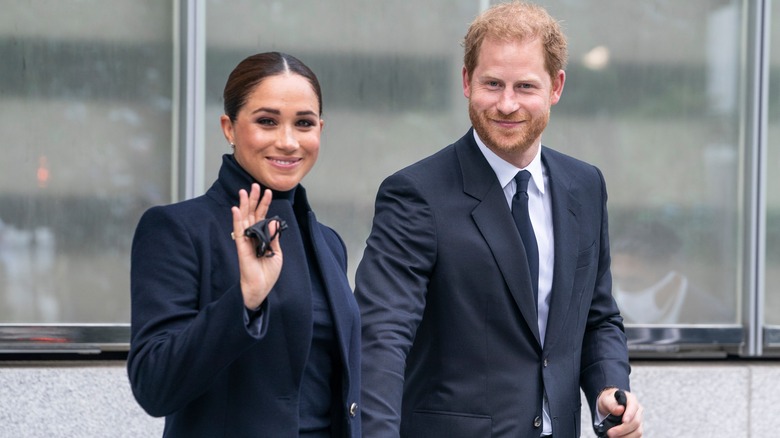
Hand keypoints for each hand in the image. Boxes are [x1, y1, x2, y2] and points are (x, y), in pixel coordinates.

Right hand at [231, 183, 282, 309]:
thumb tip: (273, 221)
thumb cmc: (268, 272)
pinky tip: (236, 209)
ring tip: (244, 191)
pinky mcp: (241, 247)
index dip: (265, 204)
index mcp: (262, 236)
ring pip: (244, 218)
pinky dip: (237, 220)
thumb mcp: (276, 252)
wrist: (261, 287)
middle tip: (254, 185)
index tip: (268, 191)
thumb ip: (274, 236)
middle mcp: (252, 236)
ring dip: (244, 205)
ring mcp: (246, 240)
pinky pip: (238, 231)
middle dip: (253, 199)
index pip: (262, 216)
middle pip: (252, 213)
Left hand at [597, 388, 643, 436]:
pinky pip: (637, 437)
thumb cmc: (609, 402)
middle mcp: (638, 411)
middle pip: (636, 422)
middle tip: (610, 433)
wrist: (609, 406)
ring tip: (613, 437)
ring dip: (625, 436)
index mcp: (632, 400)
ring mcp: (639, 421)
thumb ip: (612, 404)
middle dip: (623, 429)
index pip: (633, 407)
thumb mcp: (606, 400)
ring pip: (637, 432)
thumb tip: (620, 410)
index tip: (624, 421)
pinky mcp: (637, 430)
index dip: (630, 415)